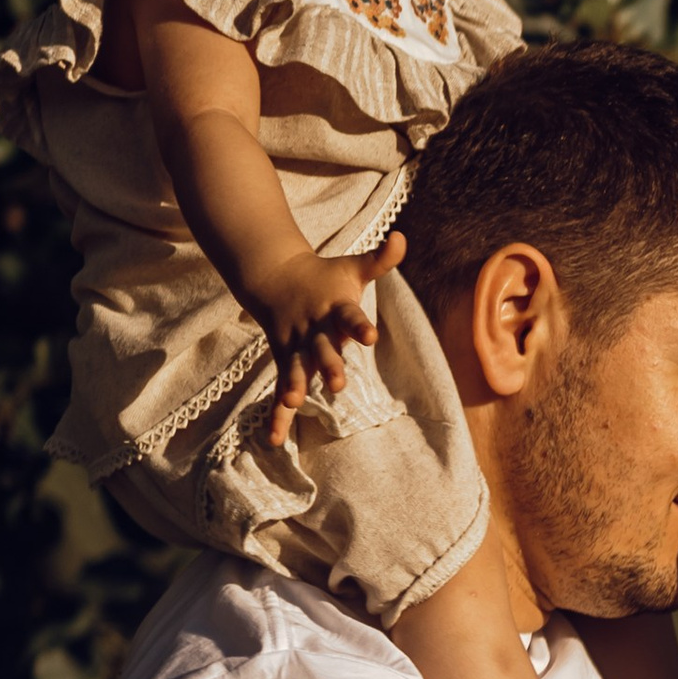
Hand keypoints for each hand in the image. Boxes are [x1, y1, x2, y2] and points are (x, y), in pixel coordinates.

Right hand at [247, 231, 405, 446]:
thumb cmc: (324, 277)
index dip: (359, 326)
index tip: (371, 336)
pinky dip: (277, 415)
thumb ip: (380, 260)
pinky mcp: (285, 361)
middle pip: (322, 348)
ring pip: (295, 368)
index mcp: (333, 307)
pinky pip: (280, 389)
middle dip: (328, 365)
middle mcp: (313, 329)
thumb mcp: (352, 267)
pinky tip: (275, 440)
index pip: (349, 316)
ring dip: (294, 385)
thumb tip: (402, 238)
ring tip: (294, 402)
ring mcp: (296, 347)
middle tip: (338, 384)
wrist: (275, 278)